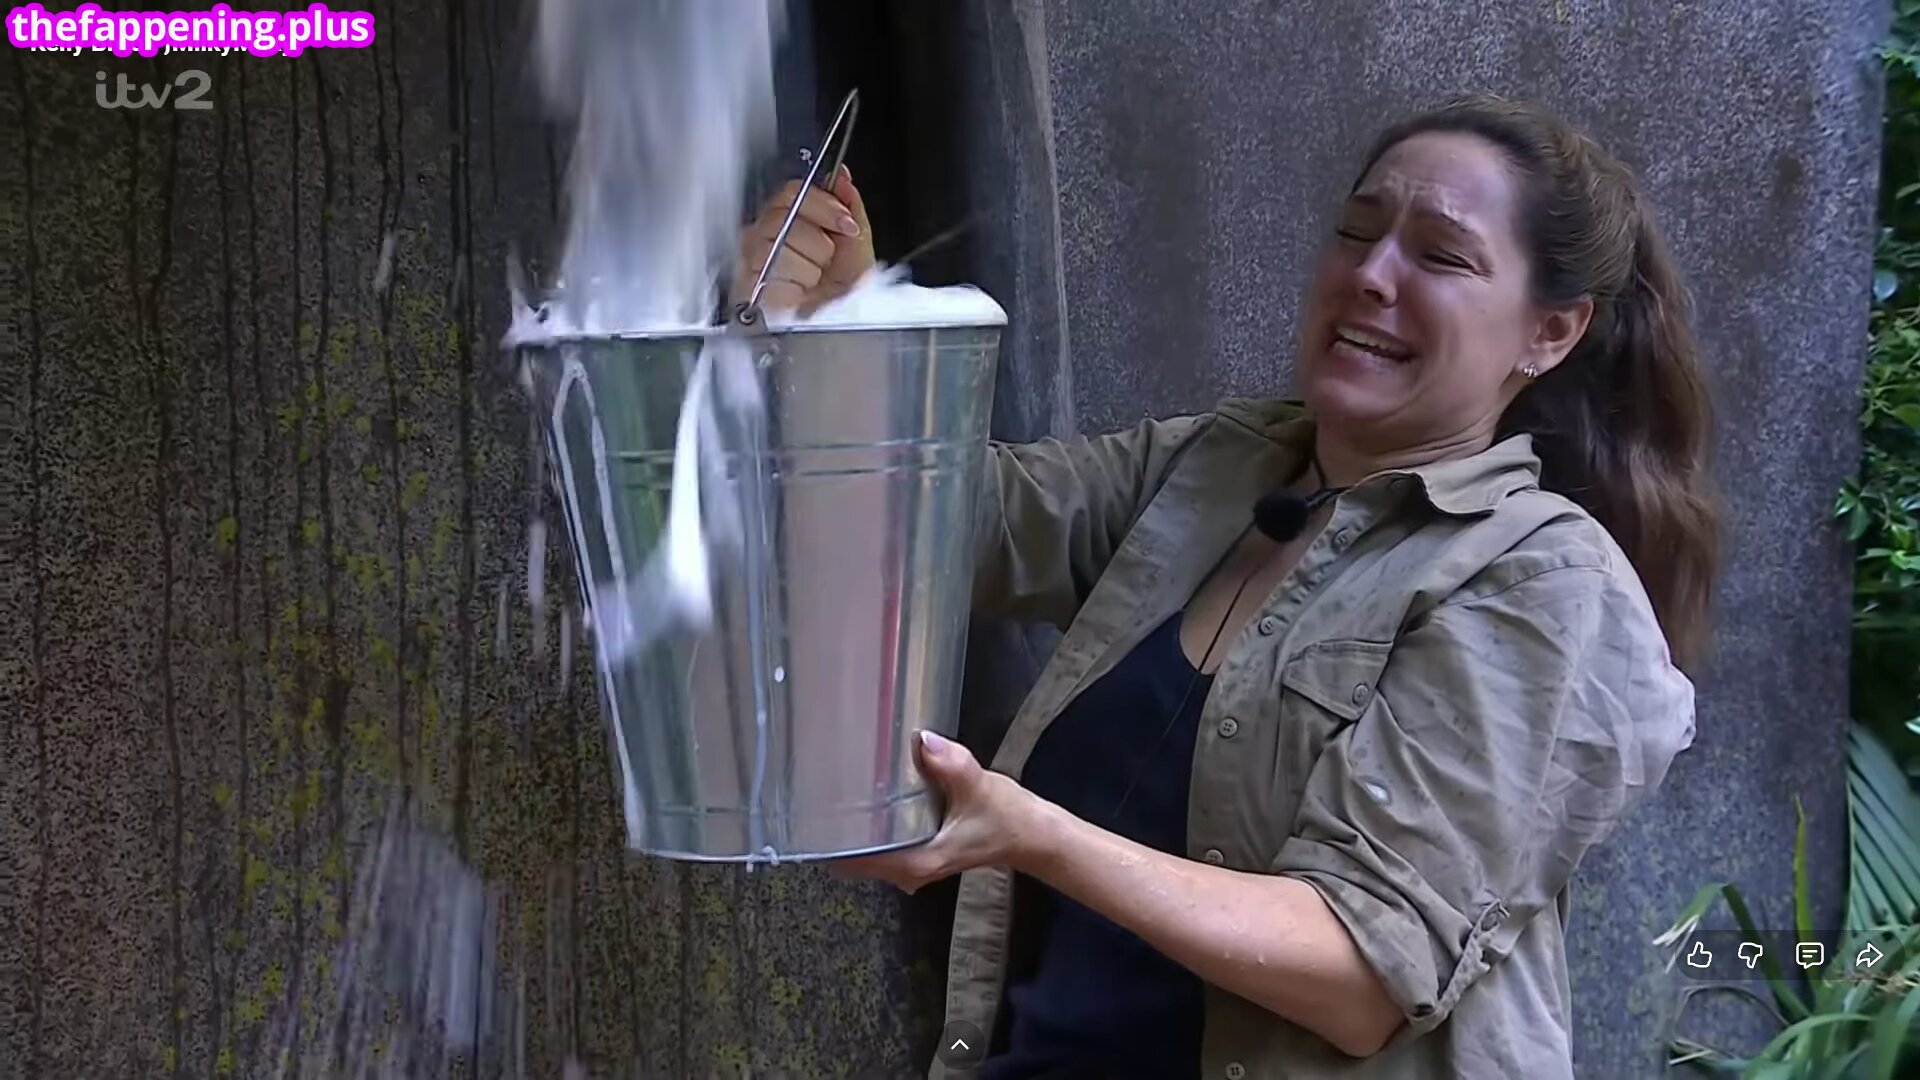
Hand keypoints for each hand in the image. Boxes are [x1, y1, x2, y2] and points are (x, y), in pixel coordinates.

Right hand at [733, 165, 875, 314]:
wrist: (836, 323)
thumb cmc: (845, 288)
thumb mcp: (858, 242)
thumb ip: (850, 204)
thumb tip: (842, 177)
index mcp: (791, 217)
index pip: (793, 191)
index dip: (823, 206)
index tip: (846, 225)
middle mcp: (766, 233)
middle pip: (783, 217)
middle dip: (818, 244)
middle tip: (827, 260)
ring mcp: (752, 257)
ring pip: (778, 245)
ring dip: (808, 268)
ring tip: (812, 280)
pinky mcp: (745, 283)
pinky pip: (770, 273)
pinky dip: (794, 286)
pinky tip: (799, 293)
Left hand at [831, 731, 1047, 892]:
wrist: (1031, 834)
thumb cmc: (1005, 818)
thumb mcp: (979, 788)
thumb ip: (951, 766)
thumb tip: (922, 740)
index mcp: (915, 863)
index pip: (856, 863)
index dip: (829, 843)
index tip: (808, 815)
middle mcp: (907, 870)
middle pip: (854, 856)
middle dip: (834, 829)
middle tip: (813, 788)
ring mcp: (912, 862)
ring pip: (867, 848)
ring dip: (851, 825)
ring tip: (829, 786)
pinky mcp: (918, 849)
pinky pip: (882, 840)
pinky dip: (870, 822)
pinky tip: (863, 793)